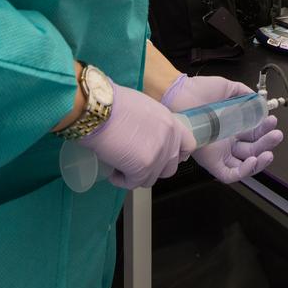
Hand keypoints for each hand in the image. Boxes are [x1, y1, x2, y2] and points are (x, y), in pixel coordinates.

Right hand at [77, 82, 195, 188]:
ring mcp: (158, 155)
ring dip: (135, 175)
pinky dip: (121, 180)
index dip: (177, 155)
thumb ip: (153, 125)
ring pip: (150, 178)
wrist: (100, 109)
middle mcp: (169, 140)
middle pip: (169, 168)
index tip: (165, 158)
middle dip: (152, 168)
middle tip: (135, 162)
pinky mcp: (143, 168)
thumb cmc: (114, 103)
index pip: (188, 146)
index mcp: (170, 123)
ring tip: (120, 165)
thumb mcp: (144, 108)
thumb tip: (146, 137)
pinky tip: (113, 172)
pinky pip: (133, 184)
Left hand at [161, 74, 282, 182]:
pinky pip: (229, 174)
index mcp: (232, 125)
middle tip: (276, 135)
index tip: (272, 121)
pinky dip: (243, 171)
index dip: (265, 130)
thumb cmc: (199, 91)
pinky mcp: (212, 162)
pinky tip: (252, 161)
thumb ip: (246, 95)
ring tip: (269, 152)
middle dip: (267, 143)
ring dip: (260, 161)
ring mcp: (220, 152)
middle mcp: (227, 140)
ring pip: (244, 164)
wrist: (180, 95)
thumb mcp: (227, 88)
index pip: (254, 133)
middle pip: (253, 149)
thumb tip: (260, 102)